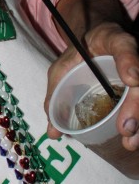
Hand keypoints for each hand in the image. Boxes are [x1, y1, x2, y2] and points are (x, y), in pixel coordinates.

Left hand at [44, 21, 138, 150]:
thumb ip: (57, 94)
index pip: (124, 45)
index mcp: (113, 41)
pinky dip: (138, 122)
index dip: (130, 59)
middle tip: (126, 129)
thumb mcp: (63, 68)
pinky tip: (132, 140)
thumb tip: (53, 132)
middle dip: (136, 105)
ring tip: (130, 142)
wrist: (93, 44)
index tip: (132, 79)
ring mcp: (138, 68)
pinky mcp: (137, 83)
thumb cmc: (78, 56)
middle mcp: (133, 53)